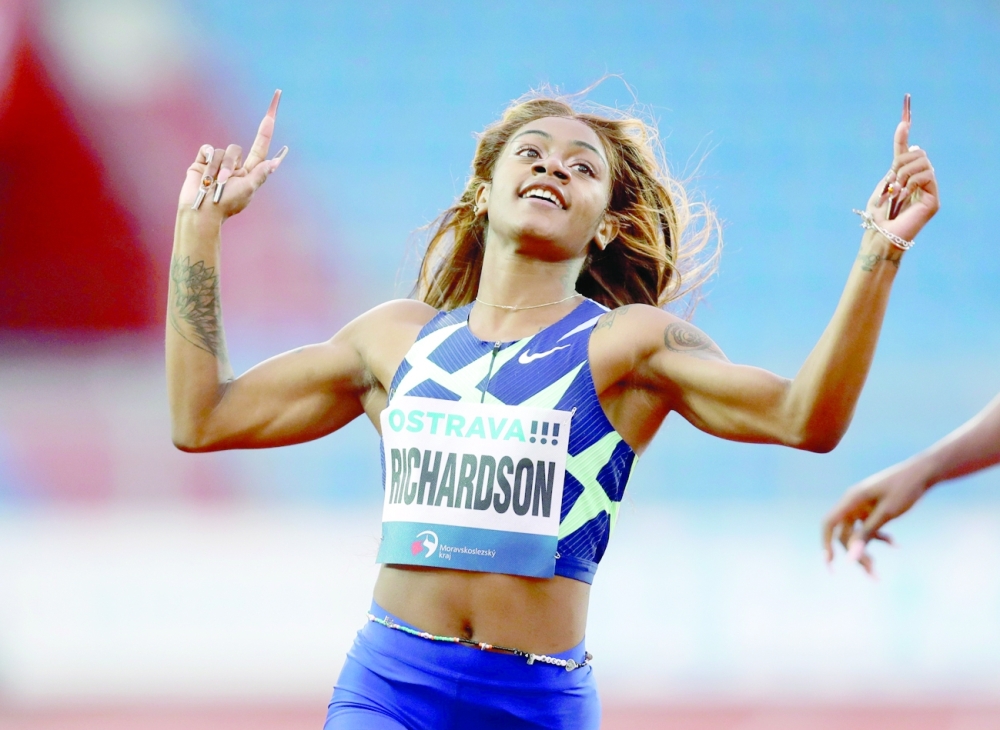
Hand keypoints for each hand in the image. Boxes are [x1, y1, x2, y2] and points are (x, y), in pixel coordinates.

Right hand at [177, 90, 288, 216]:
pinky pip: (207, 149)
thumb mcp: (247, 190)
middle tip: (224, 183)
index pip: (262, 143)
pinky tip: (203, 175)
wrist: (201, 211)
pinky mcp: (202, 161)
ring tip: (213, 184)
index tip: (275, 101)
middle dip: (229, 165)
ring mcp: (218, 162)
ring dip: (217, 168)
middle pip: (237, 148)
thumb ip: (260, 174)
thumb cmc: (227, 205)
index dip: (267, 124)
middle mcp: (235, 164)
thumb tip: (277, 162)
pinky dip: (206, 161)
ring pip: (221, 150)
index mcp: (250, 171)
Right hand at [822, 462, 929, 574]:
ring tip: (879, 569)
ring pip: (857, 533)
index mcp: (851, 500)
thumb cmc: (905, 489)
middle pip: (845, 534)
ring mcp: (862, 506)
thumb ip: (868, 535)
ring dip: (866, 550)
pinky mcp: (872, 508)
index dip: (826, 543)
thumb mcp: (887, 513)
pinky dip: (879, 538)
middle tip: (872, 573)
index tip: (830, 564)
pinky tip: (894, 544)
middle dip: (856, 554)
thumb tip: (851, 557)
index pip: (829, 523)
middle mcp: (852, 503)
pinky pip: (869, 528)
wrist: (923, 473)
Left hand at [863, 94, 939, 243]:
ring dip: (904, 174)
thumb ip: (895, 166)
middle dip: (901, 162)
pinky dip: (911, 183)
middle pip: (918, 153)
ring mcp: (929, 190)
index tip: (903, 122)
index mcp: (904, 178)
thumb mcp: (883, 184)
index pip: (907, 153)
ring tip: (896, 191)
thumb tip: (909, 144)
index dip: (903, 138)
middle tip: (891, 180)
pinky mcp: (934, 199)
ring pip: (922, 163)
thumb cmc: (877, 215)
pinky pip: (927, 176)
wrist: (880, 234)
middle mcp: (919, 182)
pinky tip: (904, 195)